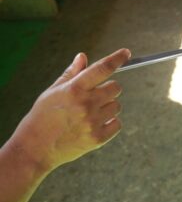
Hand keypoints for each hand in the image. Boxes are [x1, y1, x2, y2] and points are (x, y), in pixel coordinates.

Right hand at [10, 49, 130, 171]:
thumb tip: (83, 57)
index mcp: (74, 89)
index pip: (102, 69)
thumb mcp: (53, 92)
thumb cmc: (43, 116)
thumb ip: (71, 74)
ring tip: (89, 114)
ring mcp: (93, 122)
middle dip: (108, 89)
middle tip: (94, 96)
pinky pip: (117, 124)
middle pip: (116, 87)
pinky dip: (110, 123)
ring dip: (108, 107)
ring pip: (117, 106)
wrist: (35, 148)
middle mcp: (86, 104)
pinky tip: (94, 125)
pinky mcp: (98, 138)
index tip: (126, 53)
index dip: (117, 59)